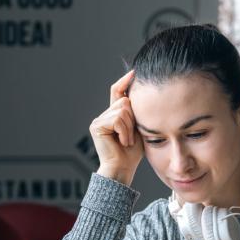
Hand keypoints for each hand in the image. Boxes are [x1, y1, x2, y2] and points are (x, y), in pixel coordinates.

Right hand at [89, 69, 143, 184]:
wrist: (123, 168)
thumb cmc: (132, 152)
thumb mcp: (138, 128)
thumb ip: (137, 113)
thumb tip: (143, 93)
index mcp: (113, 114)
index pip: (118, 91)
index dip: (126, 81)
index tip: (136, 72)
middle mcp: (104, 115)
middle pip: (125, 101)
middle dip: (133, 119)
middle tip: (131, 136)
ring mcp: (99, 120)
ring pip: (123, 110)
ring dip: (130, 127)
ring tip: (126, 141)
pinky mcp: (97, 125)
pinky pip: (117, 119)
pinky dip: (124, 131)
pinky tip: (122, 142)